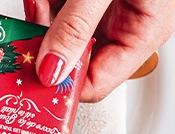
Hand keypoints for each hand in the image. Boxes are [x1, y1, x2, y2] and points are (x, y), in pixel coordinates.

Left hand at [25, 0, 174, 100]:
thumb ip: (77, 26)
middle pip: (75, 62)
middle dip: (48, 48)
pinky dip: (45, 6)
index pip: (98, 84)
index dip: (65, 84)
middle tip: (29, 37)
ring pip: (61, 38)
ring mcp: (105, 12)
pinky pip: (59, 14)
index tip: (34, 76)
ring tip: (38, 5)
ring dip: (42, 22)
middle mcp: (126, 26)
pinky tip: (41, 0)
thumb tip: (52, 70)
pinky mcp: (86, 0)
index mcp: (145, 32)